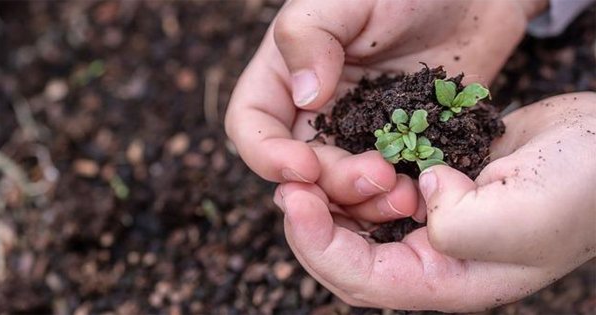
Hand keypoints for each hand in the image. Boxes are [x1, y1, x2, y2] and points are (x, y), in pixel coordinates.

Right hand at [226, 0, 537, 221]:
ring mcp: (358, 134)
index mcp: (286, 75)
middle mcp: (316, 112)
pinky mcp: (399, 148)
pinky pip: (388, 186)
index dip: (267, 154)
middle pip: (302, 169)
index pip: (251, 124)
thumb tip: (305, 97)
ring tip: (405, 194)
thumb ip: (310, 36)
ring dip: (366, 202)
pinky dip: (398, 198)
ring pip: (342, 189)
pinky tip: (423, 193)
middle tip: (377, 176)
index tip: (303, 166)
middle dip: (332, 183)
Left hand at [274, 92, 595, 311]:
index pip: (363, 279)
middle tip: (288, 185)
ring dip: (331, 199)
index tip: (295, 200)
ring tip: (309, 169)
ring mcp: (432, 222)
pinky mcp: (434, 187)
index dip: (319, 245)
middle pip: (350, 256)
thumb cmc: (579, 190)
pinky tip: (345, 157)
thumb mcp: (520, 217)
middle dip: (312, 224)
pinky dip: (358, 177)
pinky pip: (380, 190)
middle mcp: (433, 258)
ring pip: (360, 223)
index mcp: (448, 281)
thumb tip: (421, 196)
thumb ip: (458, 225)